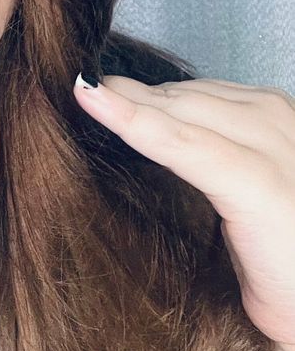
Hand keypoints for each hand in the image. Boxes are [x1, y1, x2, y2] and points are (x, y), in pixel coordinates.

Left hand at [73, 71, 294, 350]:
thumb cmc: (279, 262)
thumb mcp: (239, 198)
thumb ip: (207, 159)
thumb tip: (145, 133)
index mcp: (276, 120)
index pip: (197, 93)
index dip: (144, 92)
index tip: (92, 87)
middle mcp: (281, 120)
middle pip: (186, 96)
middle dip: (130, 93)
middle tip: (76, 89)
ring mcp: (274, 147)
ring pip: (181, 112)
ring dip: (127, 100)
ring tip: (77, 89)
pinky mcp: (257, 182)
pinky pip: (184, 145)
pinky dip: (136, 123)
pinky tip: (96, 103)